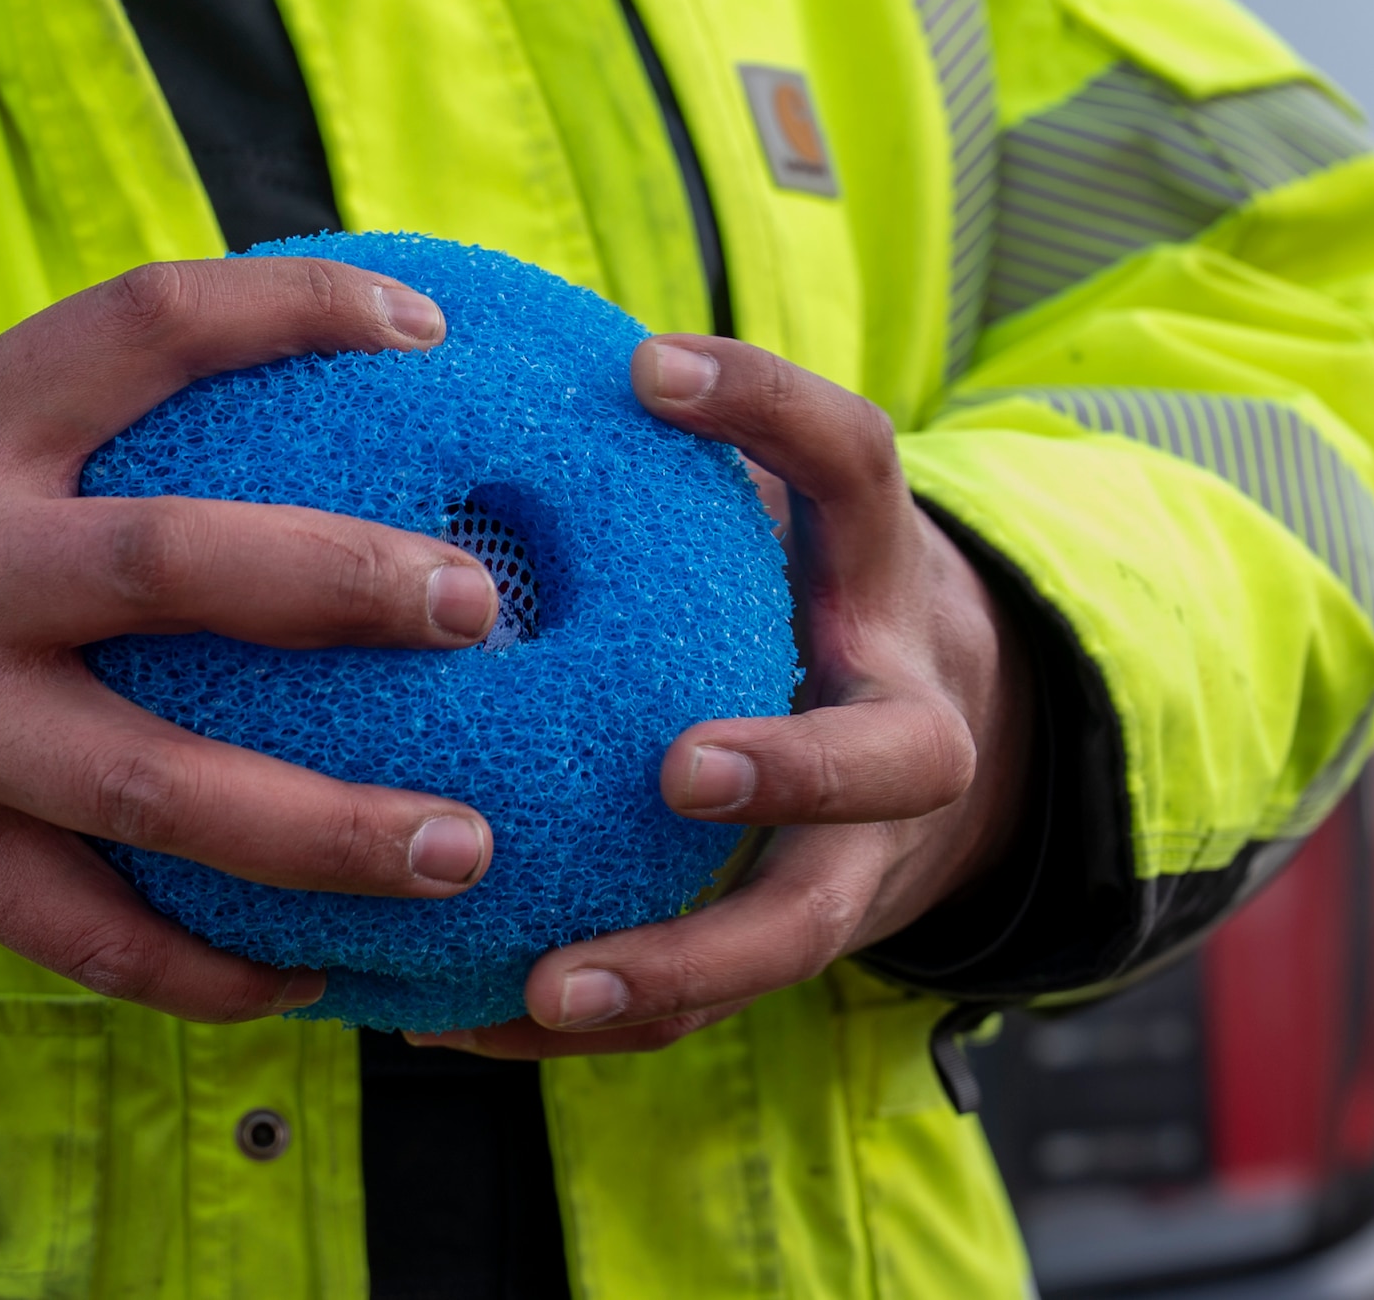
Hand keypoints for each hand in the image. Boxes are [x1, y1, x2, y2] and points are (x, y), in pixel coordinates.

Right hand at [0, 257, 503, 1023]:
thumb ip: (71, 425)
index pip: (147, 327)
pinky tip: (306, 982)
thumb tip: (278, 406)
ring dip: (319, 830)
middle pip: (174, 564)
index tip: (424, 328)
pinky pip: (87, 936)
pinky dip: (202, 971)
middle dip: (340, 583)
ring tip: (458, 854)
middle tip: (477, 607)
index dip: (293, 311)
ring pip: (152, 787)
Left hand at [415, 336, 1034, 1057]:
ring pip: (798, 929)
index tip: (647, 367)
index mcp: (876, 584)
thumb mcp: (769, 512)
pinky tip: (452, 1018)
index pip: (854, 467)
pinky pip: (700, 1003)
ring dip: (680, 963)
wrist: (923, 740)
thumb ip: (664, 459)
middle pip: (892, 762)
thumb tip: (450, 354)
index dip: (769, 411)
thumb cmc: (795, 597)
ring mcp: (855, 853)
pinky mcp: (788, 935)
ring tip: (551, 984)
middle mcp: (892, 724)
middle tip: (684, 768)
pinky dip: (586, 1020)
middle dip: (798, 769)